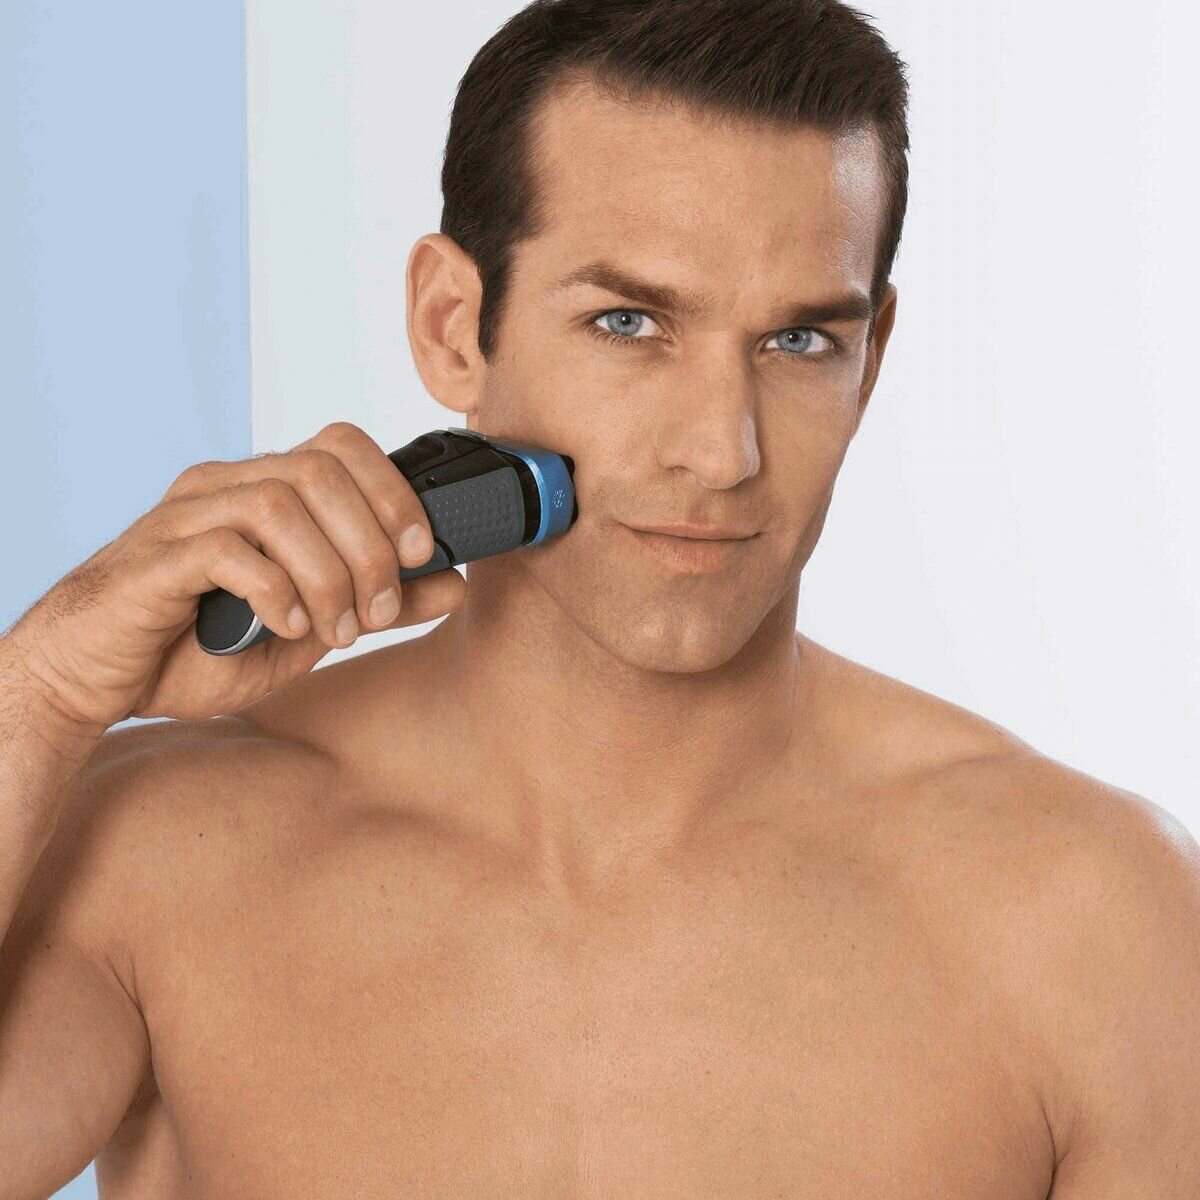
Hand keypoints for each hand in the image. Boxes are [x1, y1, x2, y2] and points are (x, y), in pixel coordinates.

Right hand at [7, 421, 466, 733]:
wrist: (97, 679)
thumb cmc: (197, 649)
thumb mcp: (312, 632)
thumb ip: (381, 603)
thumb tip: (455, 583)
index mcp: (266, 490)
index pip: (342, 445)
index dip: (393, 492)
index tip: (419, 553)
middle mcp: (227, 485)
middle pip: (322, 471)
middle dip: (370, 546)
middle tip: (378, 611)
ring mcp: (187, 514)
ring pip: (280, 504)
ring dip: (328, 573)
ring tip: (335, 629)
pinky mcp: (158, 555)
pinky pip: (228, 547)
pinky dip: (275, 589)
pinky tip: (286, 626)